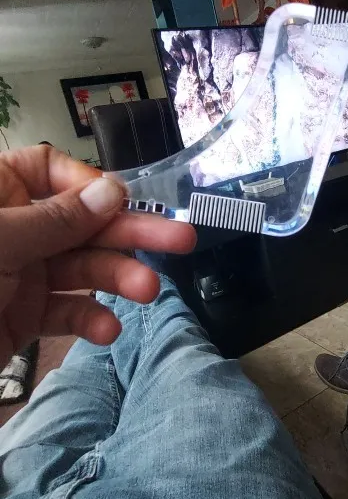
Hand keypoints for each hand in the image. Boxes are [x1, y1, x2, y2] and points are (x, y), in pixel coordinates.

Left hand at [0, 146, 195, 369]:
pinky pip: (65, 311)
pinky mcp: (23, 318)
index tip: (116, 202)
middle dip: (128, 231)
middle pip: (80, 221)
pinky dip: (89, 320)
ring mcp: (19, 275)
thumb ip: (55, 219)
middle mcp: (12, 230)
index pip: (49, 170)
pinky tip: (108, 329)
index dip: (86, 183)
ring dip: (117, 278)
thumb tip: (112, 190)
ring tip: (149, 291)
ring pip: (81, 268)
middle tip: (180, 239)